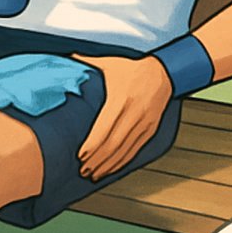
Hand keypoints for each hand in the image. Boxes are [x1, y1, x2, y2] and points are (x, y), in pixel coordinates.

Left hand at [72, 54, 172, 180]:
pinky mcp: (150, 129)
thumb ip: (87, 63)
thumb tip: (68, 58)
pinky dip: (122, 162)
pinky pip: (135, 150)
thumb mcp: (109, 64)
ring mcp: (144, 123)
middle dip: (96, 160)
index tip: (80, 156)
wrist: (163, 72)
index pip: (104, 129)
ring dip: (108, 165)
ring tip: (94, 174)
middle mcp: (133, 113)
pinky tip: (111, 169)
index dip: (92, 146)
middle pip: (112, 144)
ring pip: (124, 151)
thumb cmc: (132, 69)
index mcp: (120, 99)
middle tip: (83, 170)